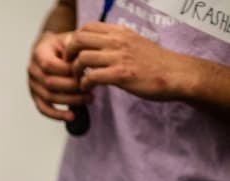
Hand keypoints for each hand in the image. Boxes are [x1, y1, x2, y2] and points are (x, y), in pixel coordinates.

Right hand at [29, 30, 90, 121]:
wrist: (49, 48)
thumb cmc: (63, 44)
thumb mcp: (69, 39)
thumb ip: (75, 48)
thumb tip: (84, 63)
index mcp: (38, 53)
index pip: (50, 65)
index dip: (67, 71)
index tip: (86, 72)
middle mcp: (32, 70)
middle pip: (49, 83)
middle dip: (72, 87)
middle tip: (91, 88)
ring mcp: (32, 84)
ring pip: (48, 97)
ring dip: (70, 100)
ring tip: (89, 99)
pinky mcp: (35, 96)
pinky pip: (43, 108)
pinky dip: (57, 114)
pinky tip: (71, 116)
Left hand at [66, 22, 186, 100]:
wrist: (176, 74)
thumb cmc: (154, 62)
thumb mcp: (134, 43)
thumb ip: (115, 42)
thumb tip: (95, 45)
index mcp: (120, 32)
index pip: (86, 28)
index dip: (74, 41)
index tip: (74, 54)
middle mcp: (118, 41)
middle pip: (78, 40)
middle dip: (68, 54)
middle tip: (70, 67)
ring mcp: (119, 57)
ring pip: (82, 58)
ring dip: (75, 72)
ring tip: (80, 80)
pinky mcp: (121, 74)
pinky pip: (91, 77)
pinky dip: (84, 84)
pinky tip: (89, 88)